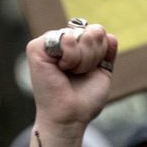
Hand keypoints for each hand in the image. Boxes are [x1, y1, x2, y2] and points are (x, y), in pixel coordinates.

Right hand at [26, 23, 117, 146]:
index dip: (102, 51)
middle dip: (94, 56)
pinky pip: (65, 38)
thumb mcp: (102, 71)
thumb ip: (105, 51)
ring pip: (81, 34)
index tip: (90, 70)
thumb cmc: (84, 98)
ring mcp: (46, 42)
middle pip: (93, 31)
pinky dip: (72, 57)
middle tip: (79, 73)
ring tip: (71, 72)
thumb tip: (110, 35)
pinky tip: (62, 68)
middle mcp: (60, 41)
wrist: (71, 115)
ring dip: (84, 59)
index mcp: (74, 46)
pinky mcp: (36, 48)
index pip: (99, 32)